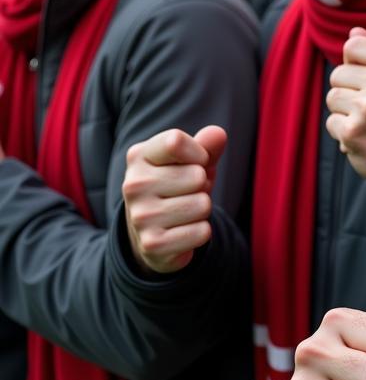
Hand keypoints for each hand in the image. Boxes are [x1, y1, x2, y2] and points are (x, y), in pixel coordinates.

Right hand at [122, 126, 225, 273]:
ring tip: (184, 212)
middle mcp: (133, 185)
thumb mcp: (194, 161)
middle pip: (197, 176)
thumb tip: (218, 134)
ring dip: (202, 210)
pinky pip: (202, 232)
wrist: (155, 231)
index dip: (199, 153)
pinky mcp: (152, 244)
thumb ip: (207, 145)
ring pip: (202, 205)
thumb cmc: (180, 185)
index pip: (175, 141)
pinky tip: (182, 231)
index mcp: (139, 156)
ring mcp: (140, 216)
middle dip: (201, 186)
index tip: (193, 163)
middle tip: (185, 193)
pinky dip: (200, 232)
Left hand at [325, 27, 365, 182]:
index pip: (353, 46)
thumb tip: (355, 31)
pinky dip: (343, 133)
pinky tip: (365, 138)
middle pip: (338, 73)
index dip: (354, 63)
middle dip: (349, 91)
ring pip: (332, 97)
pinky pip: (331, 122)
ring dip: (345, 112)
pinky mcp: (353, 131)